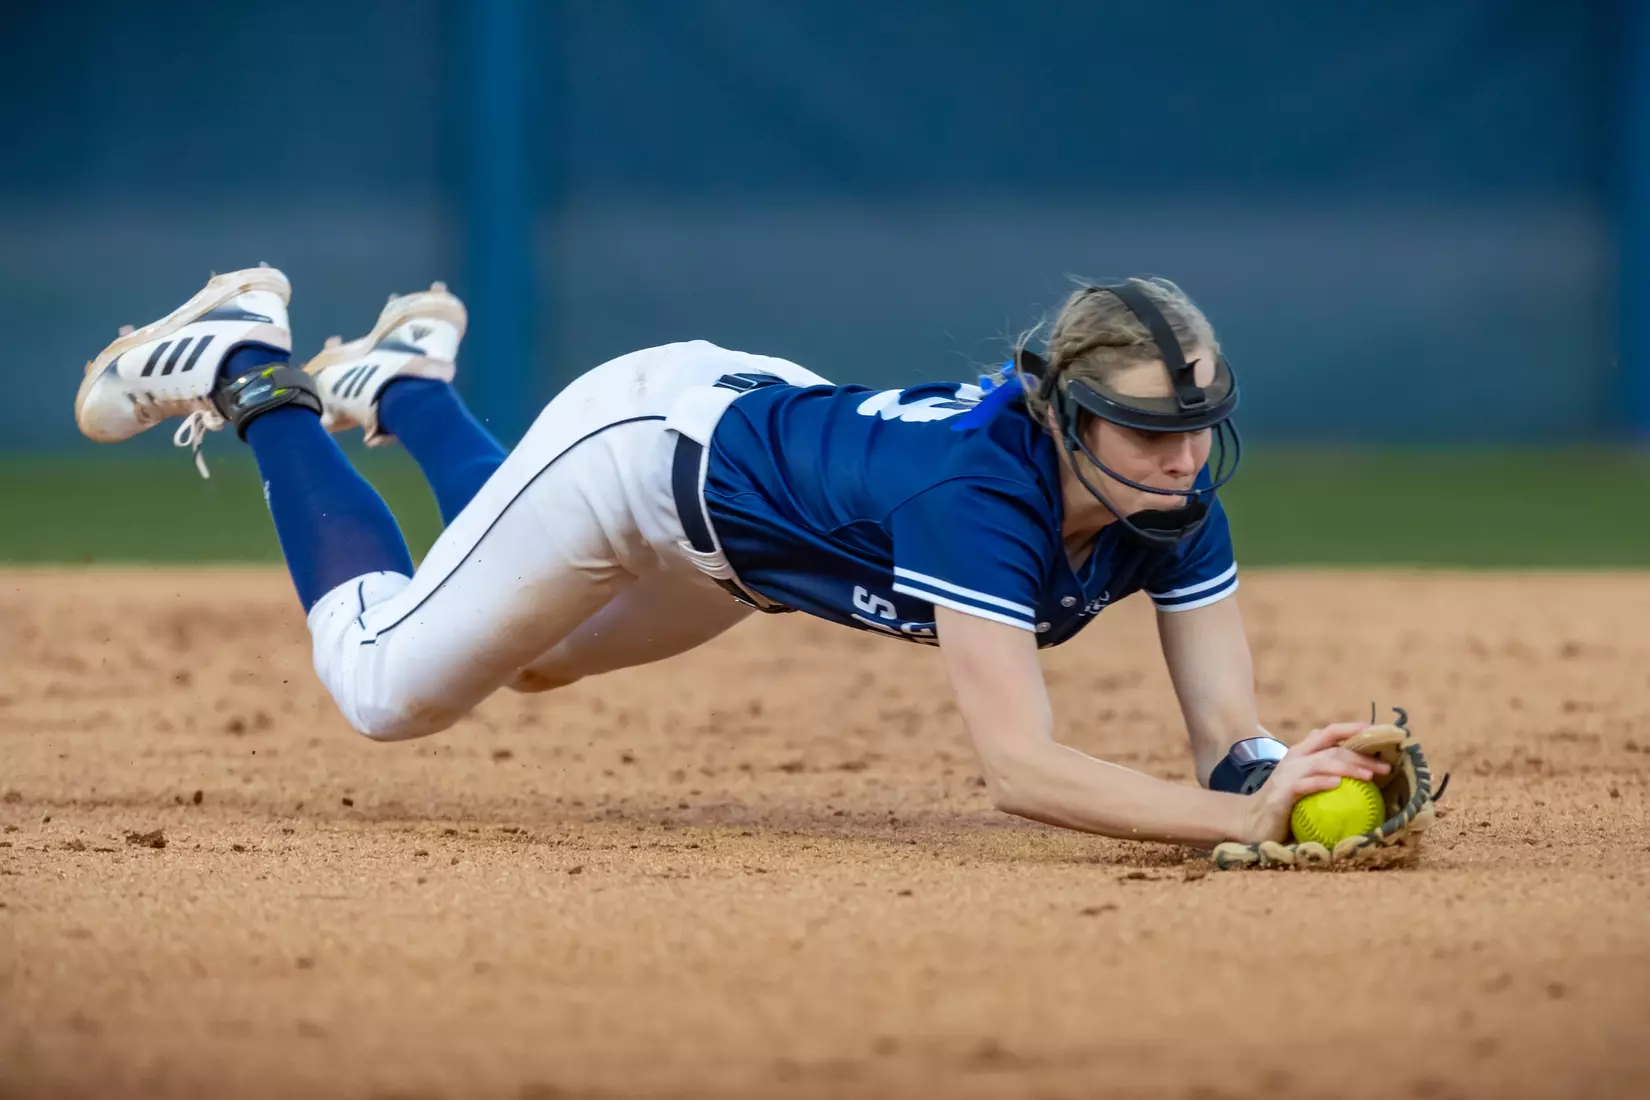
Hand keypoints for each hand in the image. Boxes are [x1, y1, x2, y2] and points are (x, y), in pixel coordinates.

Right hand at [1238, 722, 1391, 843]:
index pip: (1329, 732)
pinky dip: (1321, 783)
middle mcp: (1295, 759)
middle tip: (1386, 767)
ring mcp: (1287, 775)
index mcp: (1301, 753)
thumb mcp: (1304, 783)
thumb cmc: (1285, 805)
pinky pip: (1305, 785)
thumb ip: (1322, 772)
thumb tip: (1358, 770)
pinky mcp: (1281, 794)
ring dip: (1348, 768)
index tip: (1377, 731)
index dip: (1352, 729)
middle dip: (1362, 755)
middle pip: (1333, 749)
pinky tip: (1337, 785)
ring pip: (1322, 764)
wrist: (1250, 822)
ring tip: (1369, 775)